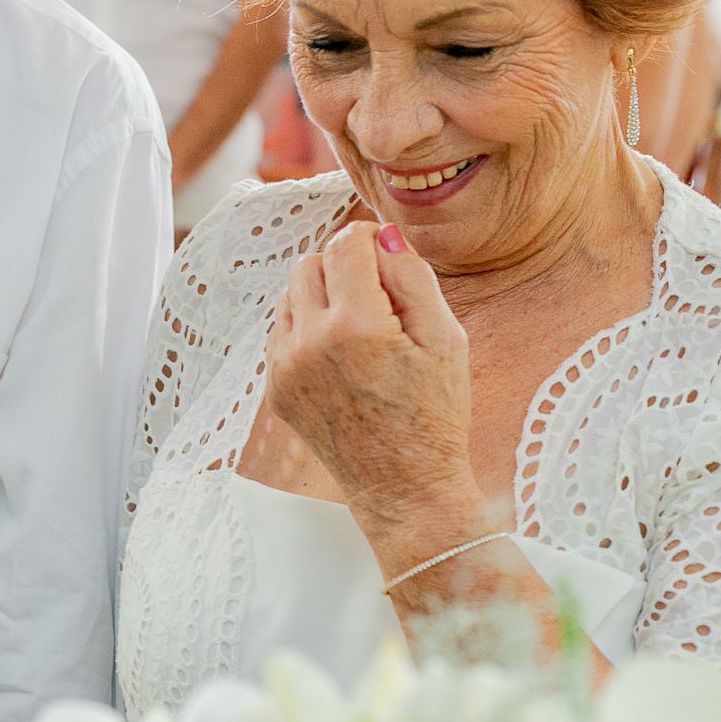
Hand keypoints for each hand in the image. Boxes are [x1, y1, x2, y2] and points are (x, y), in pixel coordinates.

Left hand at [264, 221, 476, 525]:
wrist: (406, 487)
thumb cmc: (436, 414)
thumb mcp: (446, 338)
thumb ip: (412, 276)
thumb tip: (383, 234)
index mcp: (357, 326)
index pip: (345, 244)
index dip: (369, 238)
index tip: (385, 253)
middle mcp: (310, 342)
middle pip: (311, 262)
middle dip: (343, 267)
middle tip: (379, 297)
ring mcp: (285, 367)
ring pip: (290, 294)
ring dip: (322, 296)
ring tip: (361, 329)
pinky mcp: (275, 387)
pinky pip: (282, 331)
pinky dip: (307, 328)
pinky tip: (342, 356)